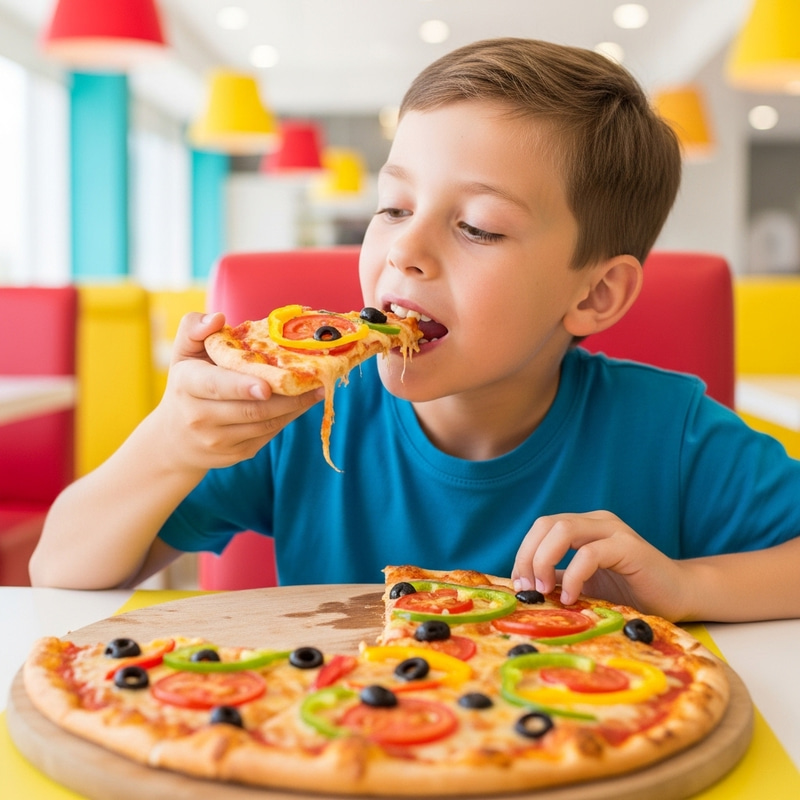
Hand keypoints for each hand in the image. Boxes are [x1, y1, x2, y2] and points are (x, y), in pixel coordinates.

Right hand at [151, 312, 322, 470]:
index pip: (216, 386)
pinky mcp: (235, 454)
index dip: (242, 387)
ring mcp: (217, 440)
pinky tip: (303, 403)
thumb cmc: (185, 384)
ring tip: (318, 389)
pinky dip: (288, 418)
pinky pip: (267, 435)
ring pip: (264, 424)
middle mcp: (199, 417)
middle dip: (286, 397)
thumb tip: (218, 318)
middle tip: (314, 381)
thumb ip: (195, 328)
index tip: (266, 386)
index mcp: (187, 385)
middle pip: (250, 409)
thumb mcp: (183, 353)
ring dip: (295, 407)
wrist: (174, 439)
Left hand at [511, 511, 689, 620]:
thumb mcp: (586, 586)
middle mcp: (596, 522)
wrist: (680, 596)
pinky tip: (572, 598)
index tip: (519, 584)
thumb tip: (523, 588)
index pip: (540, 528)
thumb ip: (560, 580)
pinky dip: (574, 576)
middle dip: (529, 555)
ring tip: (544, 590)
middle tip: (528, 587)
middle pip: (546, 523)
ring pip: (563, 529)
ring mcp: (613, 531)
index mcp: (582, 527)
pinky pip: (590, 553)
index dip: (523, 553)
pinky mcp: (629, 547)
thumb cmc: (632, 593)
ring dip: (545, 560)